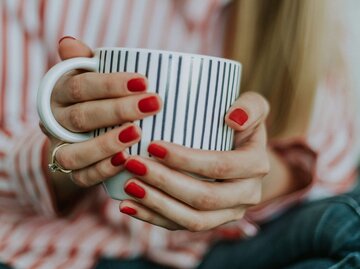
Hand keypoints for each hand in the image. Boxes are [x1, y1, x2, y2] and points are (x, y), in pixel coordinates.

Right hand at [41, 38, 161, 191]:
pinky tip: (126, 160)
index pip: (80, 86)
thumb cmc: (94, 96)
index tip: (144, 81)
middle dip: (118, 111)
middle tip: (153, 104)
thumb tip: (69, 43)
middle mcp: (55, 122)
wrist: (80, 131)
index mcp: (58, 93)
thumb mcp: (89, 75)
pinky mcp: (73, 172)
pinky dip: (103, 170)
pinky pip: (82, 176)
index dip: (110, 84)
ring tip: (137, 133)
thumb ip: (84, 62)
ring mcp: (61, 148)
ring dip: (106, 143)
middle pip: (82, 117)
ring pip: (75, 152)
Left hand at [119, 92, 269, 230]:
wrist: (241, 153)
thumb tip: (233, 118)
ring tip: (128, 186)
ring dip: (158, 204)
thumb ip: (251, 106)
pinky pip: (181, 227)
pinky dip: (153, 218)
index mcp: (256, 166)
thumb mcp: (253, 107)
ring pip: (193, 220)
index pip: (220, 167)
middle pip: (205, 198)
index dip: (186, 160)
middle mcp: (247, 195)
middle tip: (134, 164)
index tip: (153, 145)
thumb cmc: (239, 125)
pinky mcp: (210, 222)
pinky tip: (128, 205)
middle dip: (166, 183)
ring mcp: (228, 213)